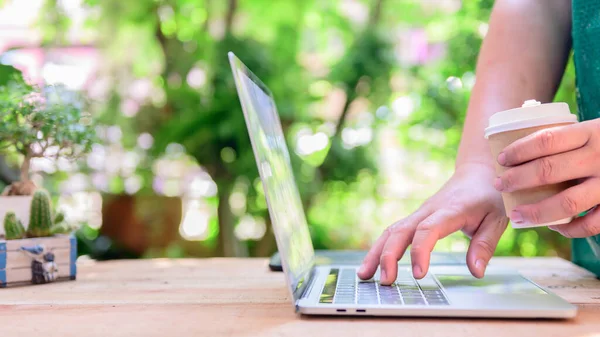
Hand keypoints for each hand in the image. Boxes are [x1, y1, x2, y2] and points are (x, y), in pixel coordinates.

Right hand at [357, 163, 507, 283]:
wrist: (476, 173)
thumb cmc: (489, 196)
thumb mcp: (498, 219)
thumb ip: (485, 245)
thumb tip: (476, 272)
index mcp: (450, 210)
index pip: (428, 230)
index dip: (420, 251)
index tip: (419, 274)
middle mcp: (429, 210)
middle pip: (401, 231)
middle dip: (389, 256)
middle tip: (386, 281)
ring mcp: (419, 213)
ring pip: (391, 231)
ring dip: (376, 253)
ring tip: (364, 276)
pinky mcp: (415, 219)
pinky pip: (393, 232)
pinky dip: (380, 248)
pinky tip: (371, 266)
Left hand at [494, 119, 599, 236]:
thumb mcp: (598, 129)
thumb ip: (570, 137)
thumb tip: (522, 140)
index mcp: (593, 132)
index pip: (546, 140)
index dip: (519, 150)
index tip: (501, 159)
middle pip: (549, 170)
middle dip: (517, 179)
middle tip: (500, 185)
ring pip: (567, 202)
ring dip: (536, 211)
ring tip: (516, 215)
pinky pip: (592, 224)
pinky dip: (570, 228)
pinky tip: (553, 226)